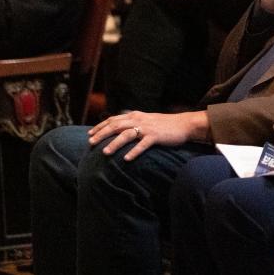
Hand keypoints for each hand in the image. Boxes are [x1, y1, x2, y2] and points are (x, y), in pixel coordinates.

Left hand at [88, 110, 209, 160]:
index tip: (90, 134)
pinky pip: (142, 145)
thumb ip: (134, 120)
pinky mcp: (155, 136)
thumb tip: (120, 124)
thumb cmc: (165, 124)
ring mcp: (147, 128)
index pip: (113, 119)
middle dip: (102, 134)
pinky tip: (126, 159)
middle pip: (116, 126)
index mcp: (135, 115)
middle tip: (91, 143)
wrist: (184, 124)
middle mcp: (139, 120)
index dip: (100, 126)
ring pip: (126, 135)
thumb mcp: (147, 119)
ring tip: (105, 153)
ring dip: (114, 144)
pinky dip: (133, 152)